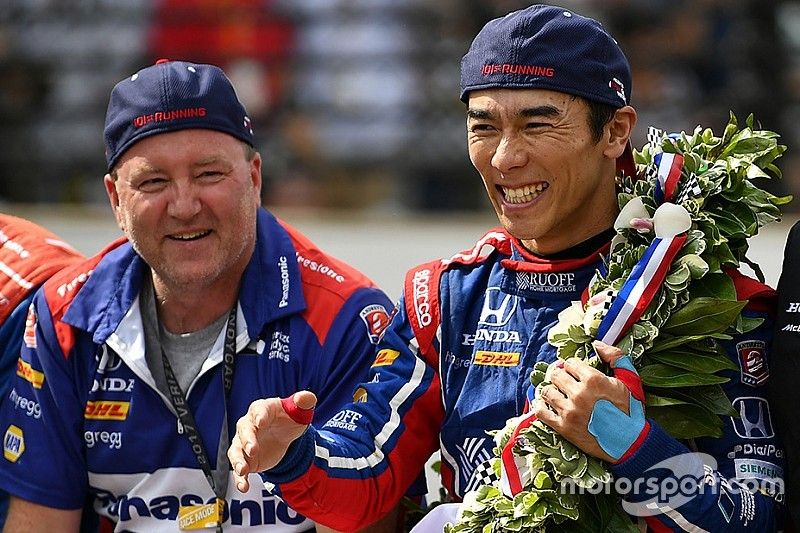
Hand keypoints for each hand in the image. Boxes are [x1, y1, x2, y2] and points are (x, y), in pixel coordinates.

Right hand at [228, 391, 316, 492]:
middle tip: (252, 449)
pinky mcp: (245, 459)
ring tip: (242, 470)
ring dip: (238, 461)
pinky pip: (240, 469)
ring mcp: (244, 442)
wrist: (284, 436)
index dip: (259, 415)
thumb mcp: (300, 411)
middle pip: (244, 430)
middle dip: (247, 440)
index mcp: (263, 409)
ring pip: (236, 451)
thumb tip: (305, 397)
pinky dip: (240, 478)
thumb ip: (304, 401)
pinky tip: (244, 487)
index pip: (258, 409)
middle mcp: (249, 425)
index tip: (261, 422)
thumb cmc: (290, 418)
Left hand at [533, 341, 644, 462]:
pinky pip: (541, 412)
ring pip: (547, 391)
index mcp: (593, 380)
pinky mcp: (563, 428)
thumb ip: (616, 357)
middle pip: (556, 375)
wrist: (630, 443)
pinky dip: (540, 405)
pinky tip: (545, 404)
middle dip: (560, 375)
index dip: (572, 366)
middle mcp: (578, 394)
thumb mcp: (630, 380)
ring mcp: (569, 411)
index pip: (570, 363)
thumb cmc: (631, 411)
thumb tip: (597, 344)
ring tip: (557, 393)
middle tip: (564, 381)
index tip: (575, 371)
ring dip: (551, 390)